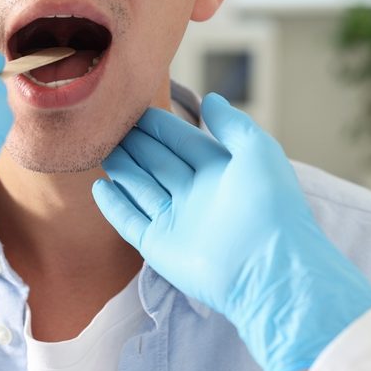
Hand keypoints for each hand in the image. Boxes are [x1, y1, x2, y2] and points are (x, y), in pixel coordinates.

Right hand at [93, 93, 370, 370]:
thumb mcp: (258, 153)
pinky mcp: (159, 247)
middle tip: (108, 124)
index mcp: (221, 173)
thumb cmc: (270, 209)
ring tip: (99, 148)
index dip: (161, 126)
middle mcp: (197, 196)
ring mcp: (177, 222)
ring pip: (141, 188)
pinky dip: (115, 205)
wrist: (268, 272)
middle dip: (136, 143)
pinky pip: (131, 222)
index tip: (135, 108)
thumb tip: (211, 99)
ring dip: (122, 168)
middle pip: (158, 163)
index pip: (184, 142)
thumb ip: (232, 124)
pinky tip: (99, 187)